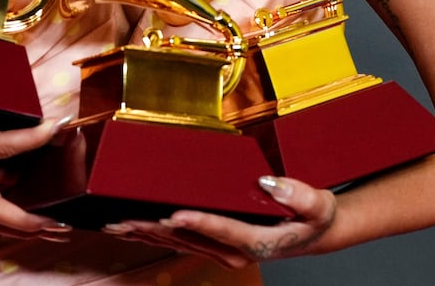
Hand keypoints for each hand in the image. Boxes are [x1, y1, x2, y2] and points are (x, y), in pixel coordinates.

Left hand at [103, 176, 336, 266]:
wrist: (312, 232)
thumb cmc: (311, 217)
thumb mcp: (316, 204)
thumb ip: (297, 194)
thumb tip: (268, 183)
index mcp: (256, 241)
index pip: (222, 230)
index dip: (197, 222)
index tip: (174, 213)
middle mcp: (235, 251)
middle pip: (190, 239)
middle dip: (156, 228)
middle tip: (127, 218)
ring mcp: (222, 251)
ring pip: (178, 243)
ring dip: (147, 233)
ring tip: (118, 223)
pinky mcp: (214, 245)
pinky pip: (179, 241)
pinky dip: (154, 233)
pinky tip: (133, 227)